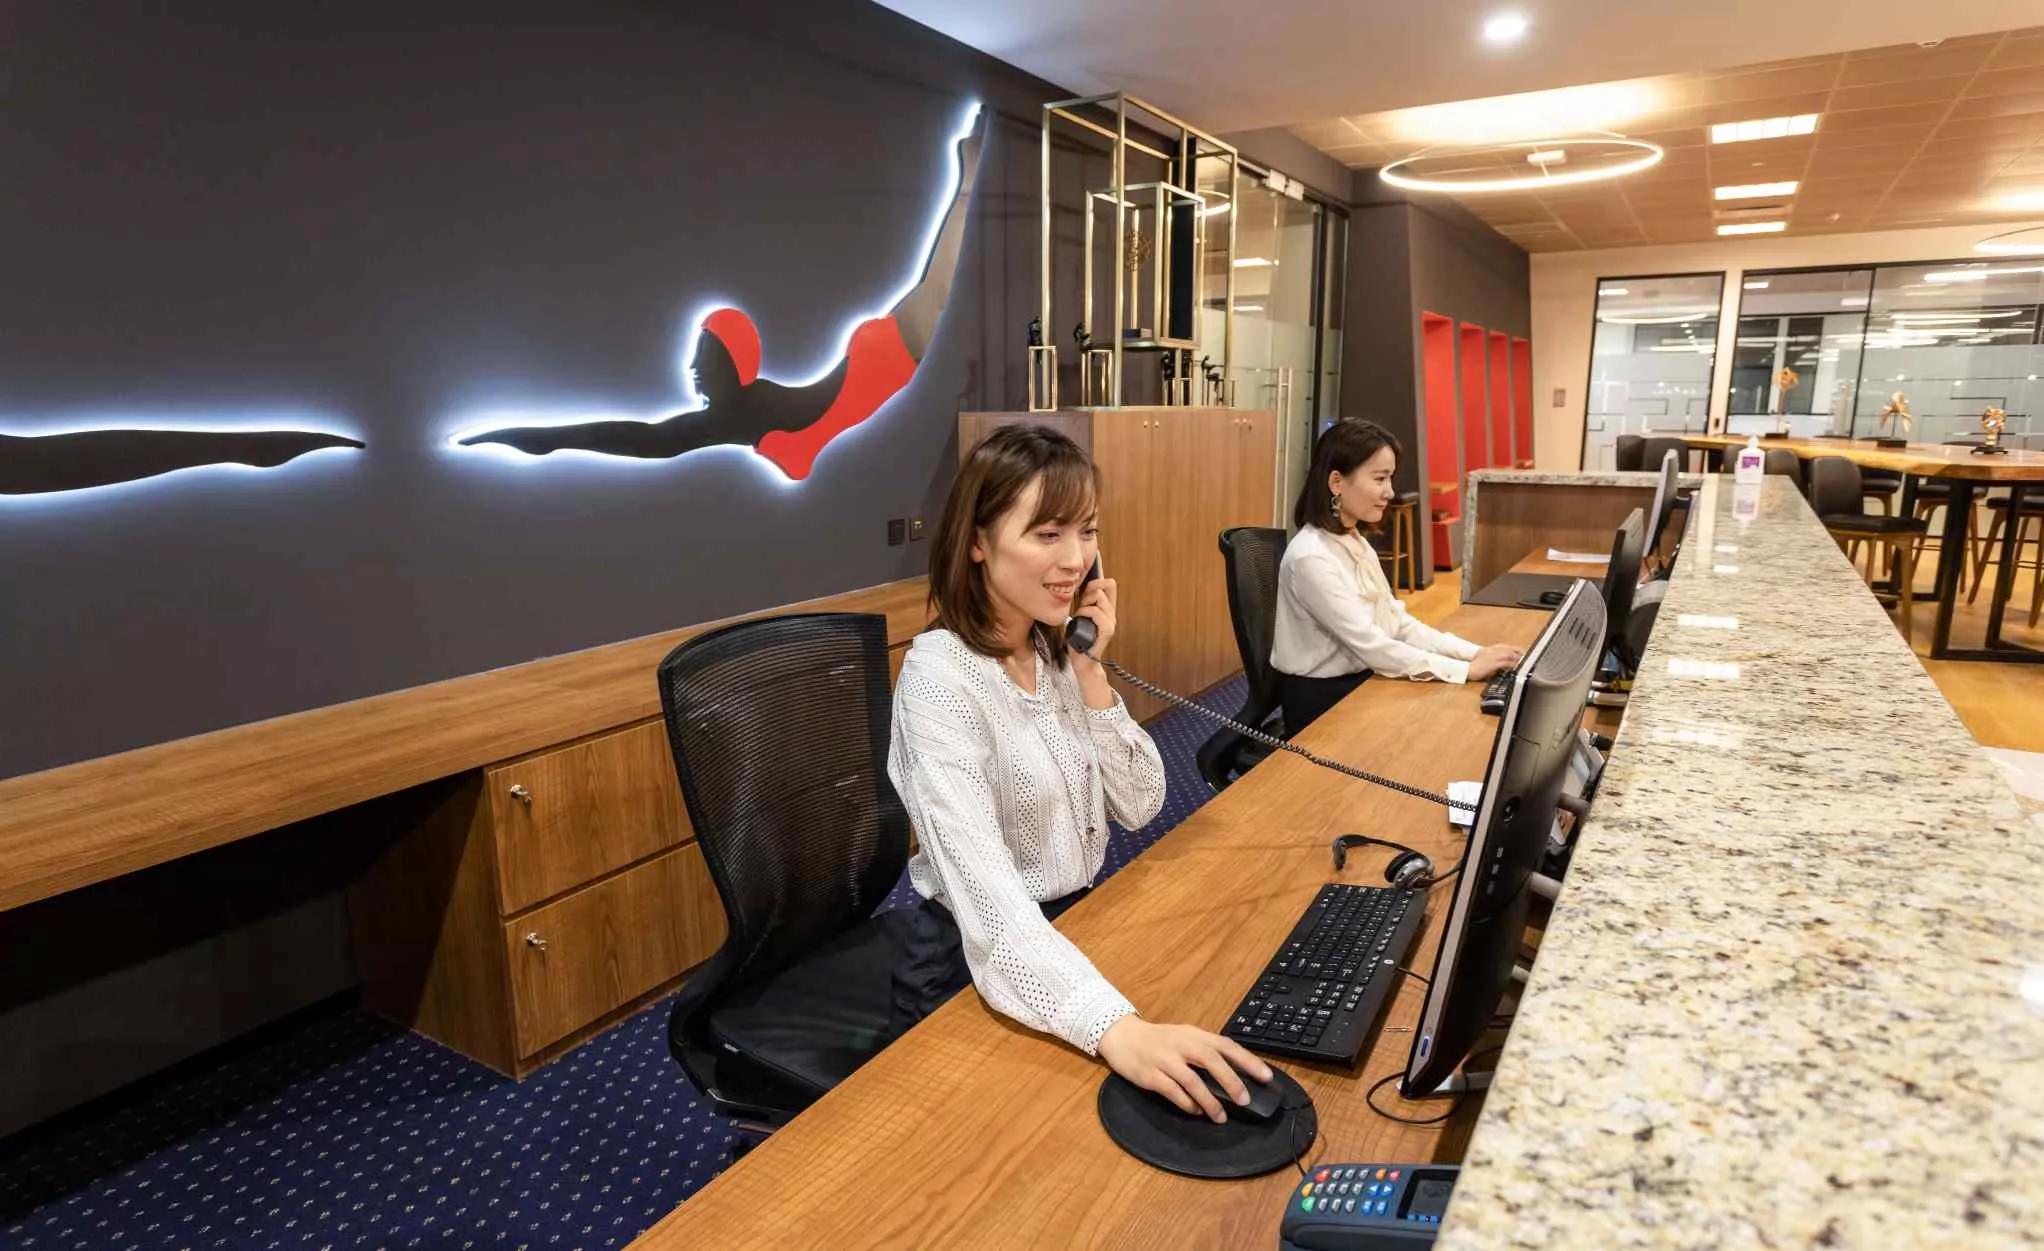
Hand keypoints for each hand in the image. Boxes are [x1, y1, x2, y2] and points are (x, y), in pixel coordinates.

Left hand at [1070, 576, 1118, 661]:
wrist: (1082, 661)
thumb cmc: (1078, 639)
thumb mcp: (1080, 615)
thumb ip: (1083, 603)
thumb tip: (1076, 587)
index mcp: (1107, 609)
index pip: (1109, 584)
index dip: (1096, 582)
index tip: (1084, 593)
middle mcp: (1112, 613)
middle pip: (1107, 584)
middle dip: (1090, 590)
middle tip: (1082, 604)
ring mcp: (1111, 621)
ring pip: (1098, 596)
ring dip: (1084, 603)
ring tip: (1080, 615)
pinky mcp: (1107, 629)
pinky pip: (1094, 611)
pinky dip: (1083, 612)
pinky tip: (1079, 620)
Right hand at [1097, 1017, 1272, 1122]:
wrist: (1122, 1036)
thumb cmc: (1158, 1040)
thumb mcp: (1184, 1038)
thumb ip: (1205, 1051)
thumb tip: (1234, 1074)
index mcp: (1194, 1035)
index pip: (1226, 1045)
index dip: (1248, 1060)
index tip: (1266, 1077)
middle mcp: (1181, 1044)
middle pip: (1211, 1060)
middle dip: (1230, 1080)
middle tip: (1244, 1100)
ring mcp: (1165, 1059)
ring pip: (1192, 1080)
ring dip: (1209, 1100)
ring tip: (1220, 1117)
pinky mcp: (1150, 1074)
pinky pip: (1172, 1091)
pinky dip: (1186, 1104)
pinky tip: (1196, 1112)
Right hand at [1467, 644, 1522, 681]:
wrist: (1467, 670)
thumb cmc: (1475, 666)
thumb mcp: (1484, 658)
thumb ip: (1494, 657)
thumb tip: (1504, 662)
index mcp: (1491, 649)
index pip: (1506, 647)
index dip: (1516, 650)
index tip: (1522, 654)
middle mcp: (1493, 650)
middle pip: (1510, 649)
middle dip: (1519, 653)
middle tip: (1525, 659)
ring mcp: (1493, 656)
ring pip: (1509, 655)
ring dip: (1517, 658)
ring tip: (1523, 663)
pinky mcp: (1493, 663)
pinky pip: (1506, 663)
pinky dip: (1512, 664)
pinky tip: (1516, 668)